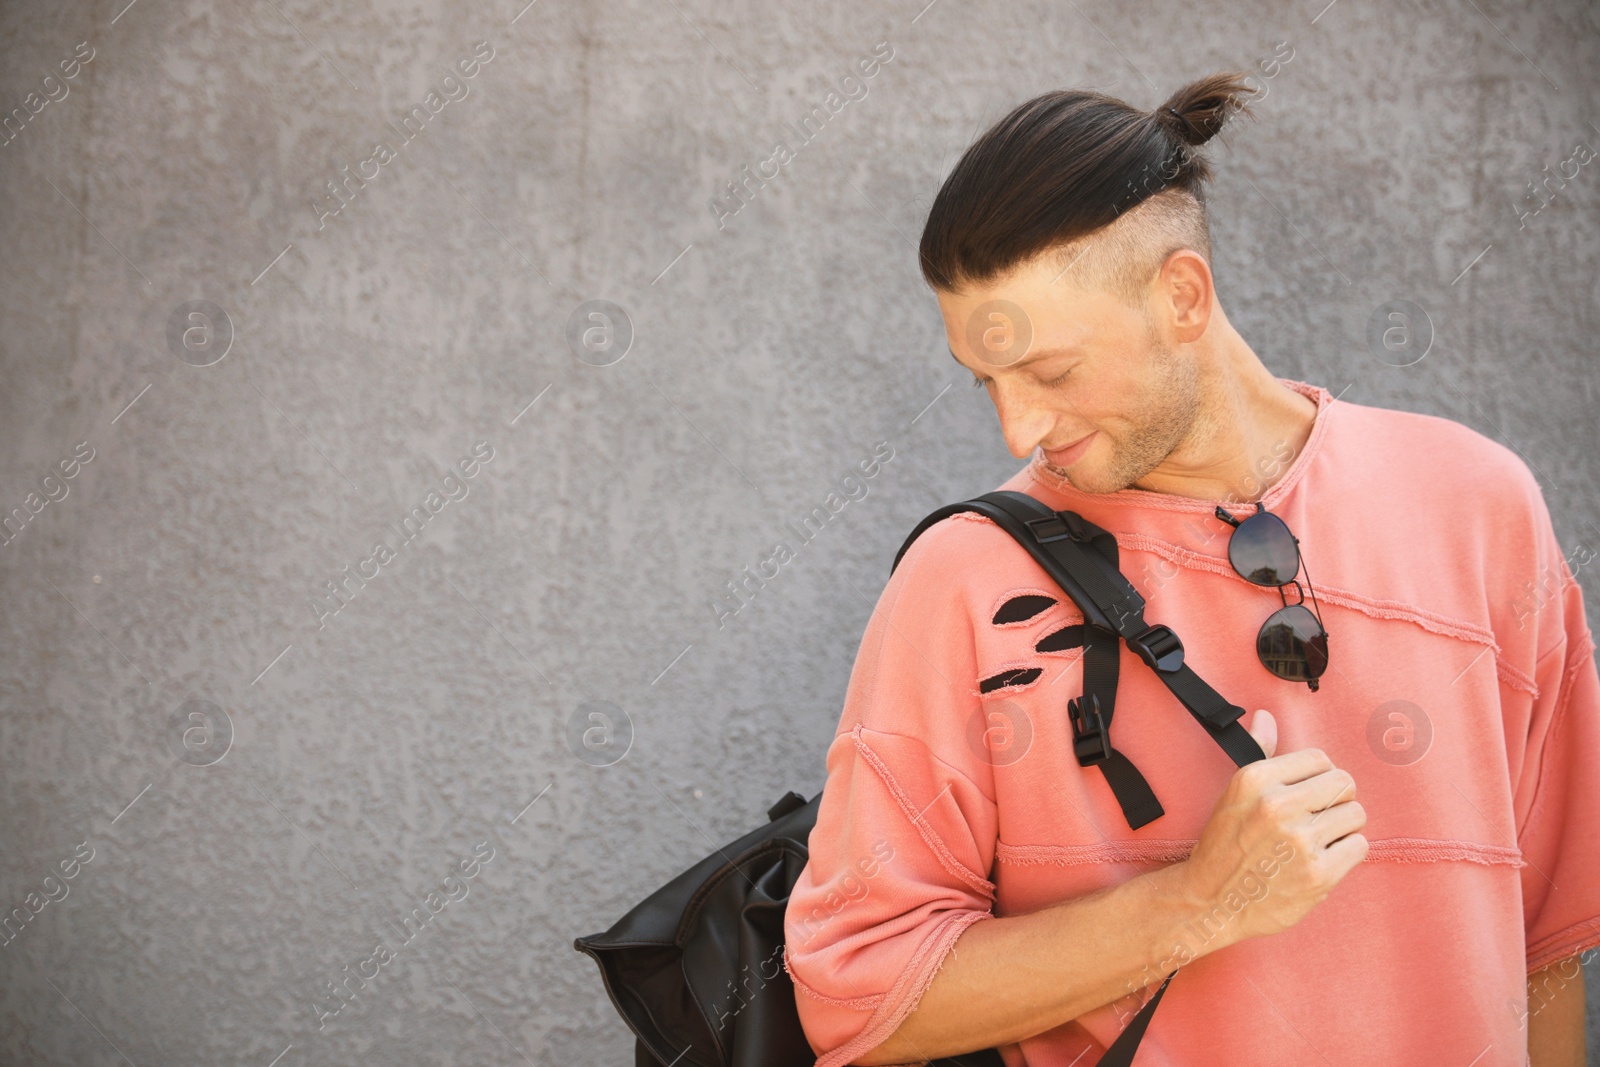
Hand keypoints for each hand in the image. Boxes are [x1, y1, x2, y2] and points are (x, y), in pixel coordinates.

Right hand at [1174, 709, 1367, 946]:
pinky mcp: (1319, 875)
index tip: (1309, 793)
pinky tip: (1323, 858)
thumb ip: (1259, 753)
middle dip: (1337, 799)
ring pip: (1356, 814)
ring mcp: (1300, 841)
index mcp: (1256, 779)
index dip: (1319, 776)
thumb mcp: (1234, 793)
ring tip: (1320, 839)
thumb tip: (1266, 716)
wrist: (1212, 901)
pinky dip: (1346, 852)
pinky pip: (1358, 846)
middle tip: (1319, 817)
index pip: (1319, 759)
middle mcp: (1278, 805)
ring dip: (1343, 827)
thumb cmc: (1224, 845)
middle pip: (1344, 783)